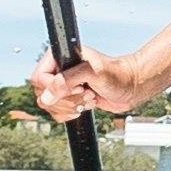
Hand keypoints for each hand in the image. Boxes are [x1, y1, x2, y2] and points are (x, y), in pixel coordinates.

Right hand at [30, 47, 154, 121]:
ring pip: (49, 105)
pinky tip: (87, 104)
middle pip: (42, 94)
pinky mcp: (70, 98)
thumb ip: (67, 80)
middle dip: (65, 99)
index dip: (54, 87)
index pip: (39, 77)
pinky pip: (57, 113)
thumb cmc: (118, 74)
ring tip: (89, 97)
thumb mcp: (92, 73)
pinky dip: (71, 113)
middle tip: (85, 93)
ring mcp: (64, 85)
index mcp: (61, 57)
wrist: (132, 87)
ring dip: (70, 106)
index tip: (76, 86)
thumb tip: (46, 96)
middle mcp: (60, 70)